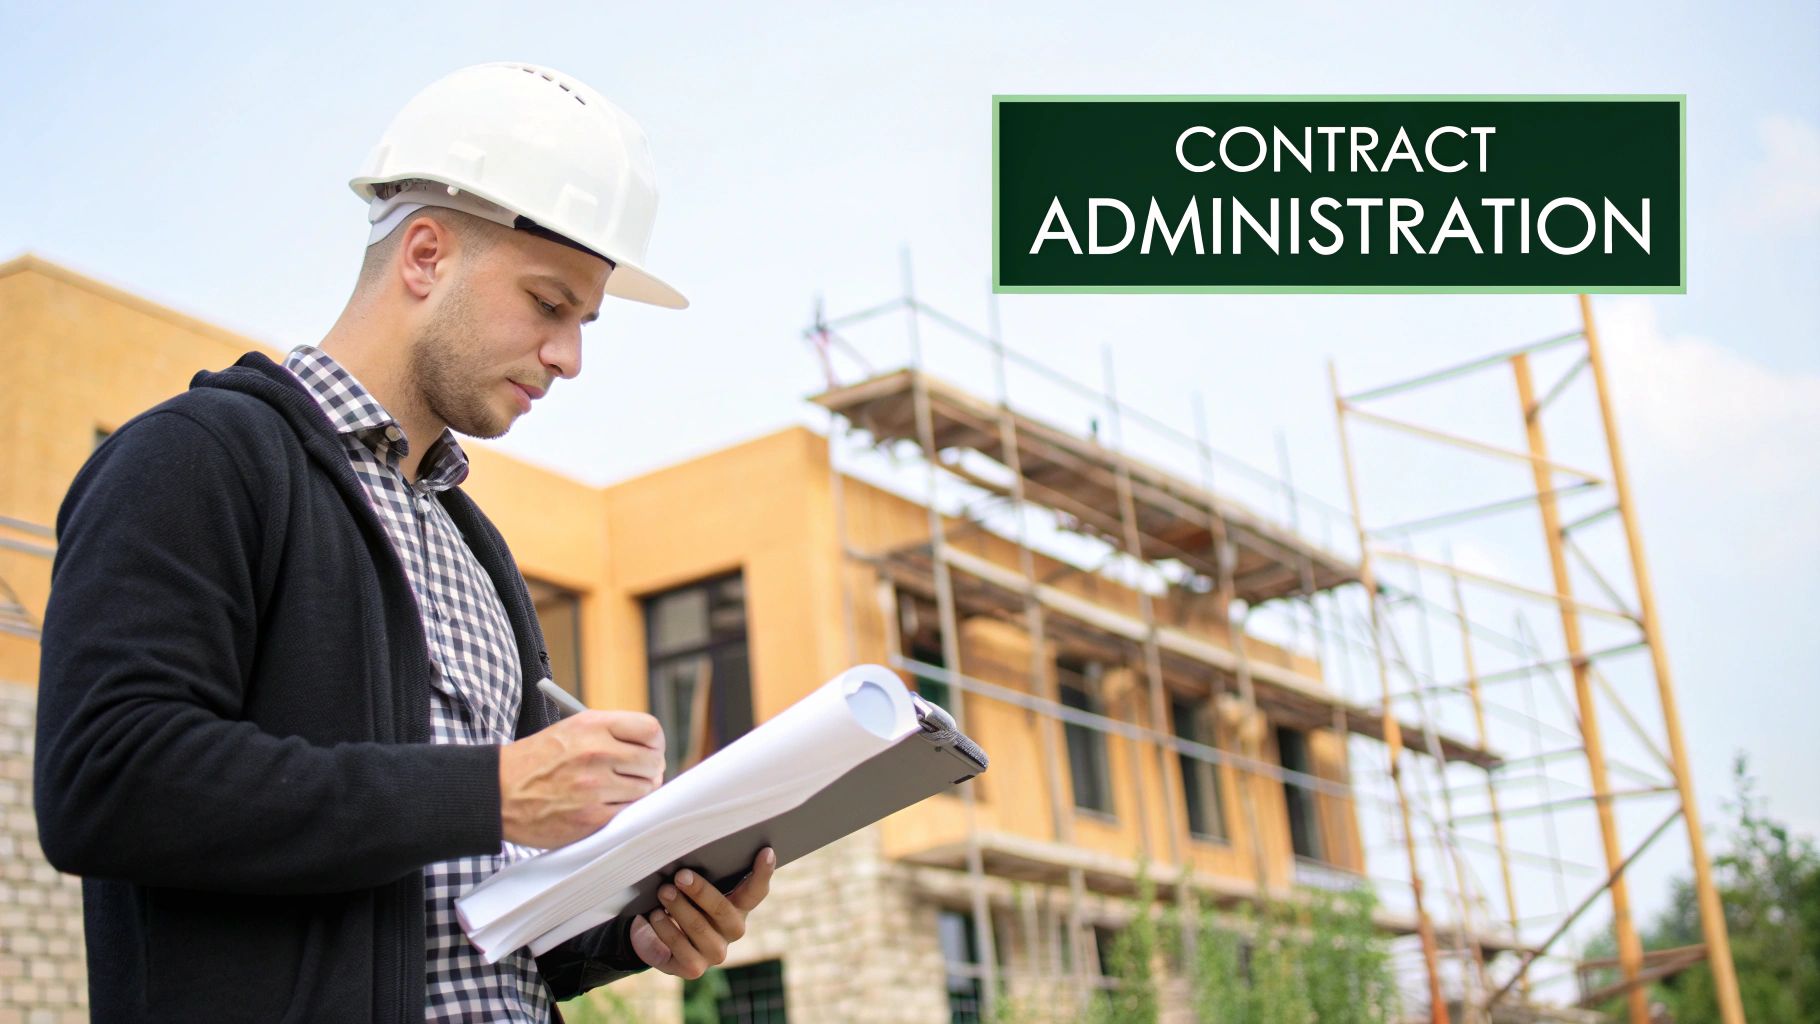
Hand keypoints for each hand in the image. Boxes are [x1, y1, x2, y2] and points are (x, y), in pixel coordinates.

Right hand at [498, 711, 664, 847]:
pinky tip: (604, 805)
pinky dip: (621, 811)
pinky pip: (627, 813)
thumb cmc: (536, 760)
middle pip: (653, 762)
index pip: (650, 730)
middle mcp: (597, 753)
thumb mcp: (571, 730)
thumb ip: (610, 734)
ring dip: (637, 792)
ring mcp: (595, 787)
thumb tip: (649, 749)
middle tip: (638, 775)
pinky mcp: (592, 817)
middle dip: (649, 770)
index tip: (651, 750)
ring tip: (617, 790)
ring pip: (645, 790)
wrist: (498, 792)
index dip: (655, 743)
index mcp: (593, 726)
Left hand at [629, 848, 775, 978]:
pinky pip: (679, 948)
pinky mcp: (694, 968)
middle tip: (680, 875)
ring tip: (663, 892)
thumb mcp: (691, 888)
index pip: (756, 891)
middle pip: (723, 909)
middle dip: (700, 891)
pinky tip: (654, 916)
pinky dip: (664, 929)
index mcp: (739, 907)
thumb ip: (698, 873)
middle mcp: (732, 931)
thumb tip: (688, 855)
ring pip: (699, 928)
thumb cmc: (680, 902)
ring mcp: (715, 952)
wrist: (656, 939)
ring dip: (679, 908)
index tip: (766, 852)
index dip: (763, 873)